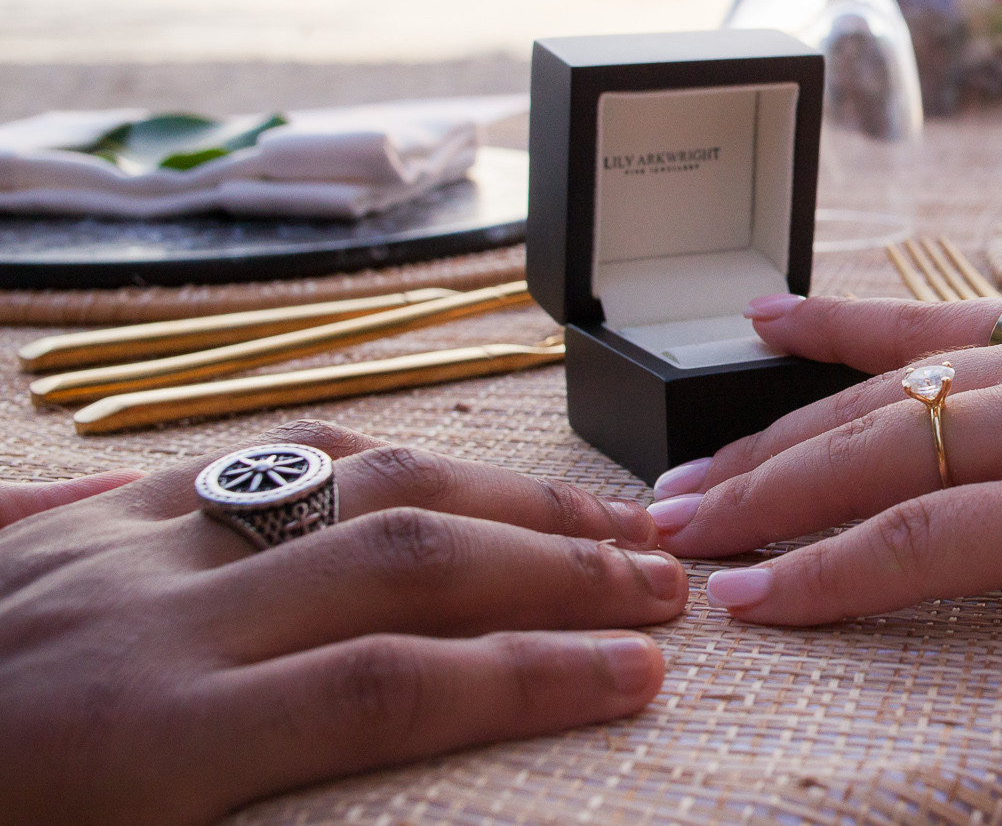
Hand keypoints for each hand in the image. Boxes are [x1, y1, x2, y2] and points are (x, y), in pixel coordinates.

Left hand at [0, 419, 685, 825]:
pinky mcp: (78, 520)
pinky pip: (246, 466)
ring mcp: (116, 550)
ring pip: (344, 482)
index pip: (387, 687)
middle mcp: (147, 617)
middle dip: (554, 564)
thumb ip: (229, 814)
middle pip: (398, 557)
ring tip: (595, 517)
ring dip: (491, 498)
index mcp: (138, 739)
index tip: (643, 681)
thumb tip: (372, 756)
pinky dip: (362, 465)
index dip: (533, 677)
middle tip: (667, 582)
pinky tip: (423, 478)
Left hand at [651, 295, 1001, 657]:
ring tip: (678, 539)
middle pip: (871, 401)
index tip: (763, 320)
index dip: (835, 329)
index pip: (933, 329)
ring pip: (873, 460)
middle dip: (761, 446)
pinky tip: (763, 601)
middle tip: (670, 483)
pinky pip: (922, 542)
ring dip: (762, 504)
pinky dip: (829, 574)